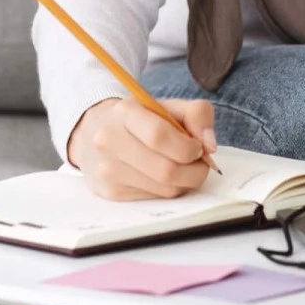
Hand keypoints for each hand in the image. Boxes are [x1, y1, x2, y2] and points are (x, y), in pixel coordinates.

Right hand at [67, 97, 217, 200]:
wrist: (94, 132)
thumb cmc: (140, 120)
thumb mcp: (167, 106)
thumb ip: (197, 114)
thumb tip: (210, 146)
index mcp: (125, 113)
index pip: (159, 136)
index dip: (188, 147)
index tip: (198, 148)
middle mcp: (109, 141)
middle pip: (165, 170)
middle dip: (194, 172)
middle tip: (199, 165)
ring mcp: (107, 170)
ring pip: (164, 189)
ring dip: (184, 183)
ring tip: (183, 169)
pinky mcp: (109, 192)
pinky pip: (154, 199)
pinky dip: (167, 190)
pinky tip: (163, 177)